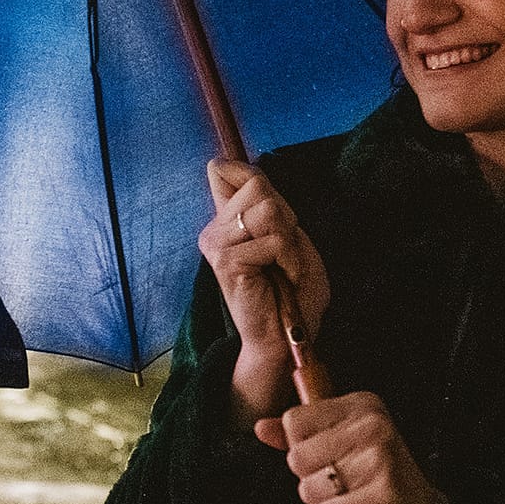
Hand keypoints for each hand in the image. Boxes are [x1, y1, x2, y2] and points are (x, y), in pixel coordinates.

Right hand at [200, 160, 328, 422]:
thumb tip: (219, 165)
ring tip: (284, 267)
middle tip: (284, 254)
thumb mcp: (285, 234)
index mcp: (224, 221)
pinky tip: (284, 279)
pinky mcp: (227, 261)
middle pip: (259, 186)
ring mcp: (216, 244)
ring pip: (269, 210)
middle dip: (286, 218)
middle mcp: (213, 230)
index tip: (274, 220)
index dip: (256, 180)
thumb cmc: (291, 291)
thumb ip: (263, 201)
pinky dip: (291, 259)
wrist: (285, 338)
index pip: (224, 169)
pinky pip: (274, 240)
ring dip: (290, 242)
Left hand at [256, 391, 461, 503]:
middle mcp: (373, 425)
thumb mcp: (339, 445)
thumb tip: (260, 427)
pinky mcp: (384, 494)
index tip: (329, 457)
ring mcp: (380, 458)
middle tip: (342, 484)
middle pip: (296, 456)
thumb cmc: (375, 478)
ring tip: (350, 499)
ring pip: (308, 488)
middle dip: (310, 479)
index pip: (294, 421)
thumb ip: (299, 435)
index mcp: (361, 405)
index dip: (301, 448)